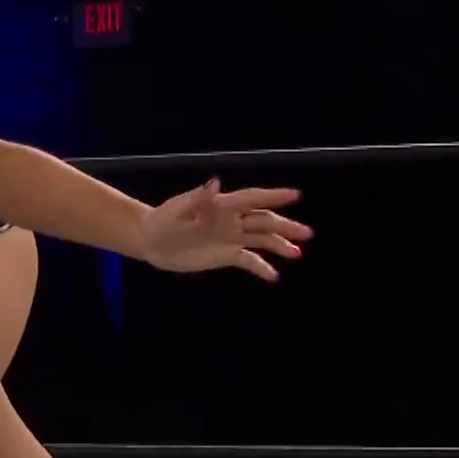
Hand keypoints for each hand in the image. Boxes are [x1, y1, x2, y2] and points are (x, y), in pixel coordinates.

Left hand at [138, 177, 312, 281]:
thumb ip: (197, 198)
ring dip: (279, 245)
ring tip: (297, 253)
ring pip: (261, 239)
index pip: (251, 198)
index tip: (295, 195)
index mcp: (221, 205)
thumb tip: (215, 181)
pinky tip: (272, 276)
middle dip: (285, 226)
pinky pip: (248, 260)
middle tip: (307, 233)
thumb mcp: (177, 210)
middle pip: (263, 220)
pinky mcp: (225, 254)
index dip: (273, 196)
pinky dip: (260, 267)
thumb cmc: (162, 220)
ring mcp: (230, 237)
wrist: (151, 241)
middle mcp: (231, 220)